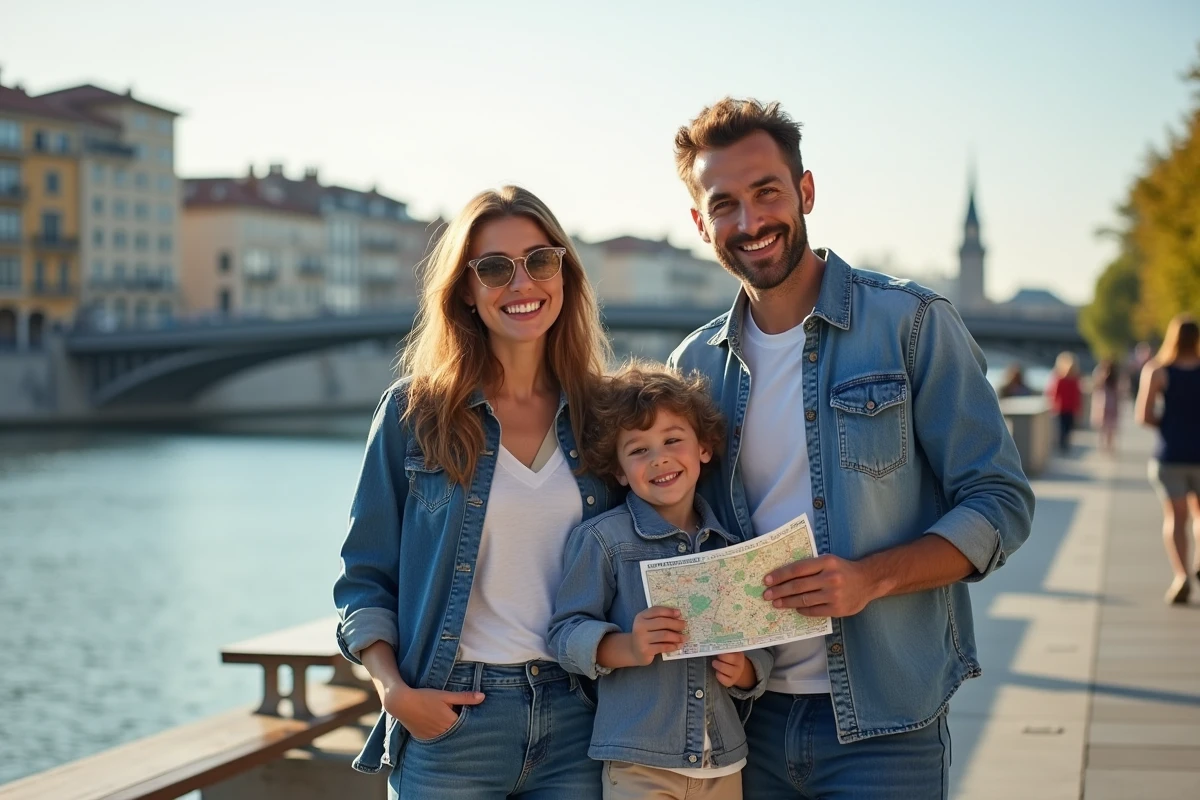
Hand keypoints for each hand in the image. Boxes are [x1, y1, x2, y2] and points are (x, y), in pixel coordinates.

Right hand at [381, 682, 484, 740]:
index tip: (475, 719)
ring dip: (450, 732)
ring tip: (450, 725)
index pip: (466, 726)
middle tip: (464, 722)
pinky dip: (439, 734)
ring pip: (446, 737)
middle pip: (457, 733)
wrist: (402, 703)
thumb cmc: (425, 697)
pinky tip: (438, 728)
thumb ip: (464, 698)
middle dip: (461, 728)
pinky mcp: (423, 738)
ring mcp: (432, 737)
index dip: (471, 722)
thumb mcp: (446, 695)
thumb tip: (483, 697)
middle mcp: (442, 733)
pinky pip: (436, 739)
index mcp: (450, 723)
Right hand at [628, 605, 687, 664]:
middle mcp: (640, 626)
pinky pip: (663, 647)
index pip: (657, 611)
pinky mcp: (646, 650)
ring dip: (677, 636)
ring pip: (664, 635)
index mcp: (641, 616)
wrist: (634, 651)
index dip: (669, 611)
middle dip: (676, 624)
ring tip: (684, 638)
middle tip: (684, 626)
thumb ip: (660, 618)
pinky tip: (678, 646)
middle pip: (662, 622)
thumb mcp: (649, 623)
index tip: (679, 613)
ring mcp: (642, 639)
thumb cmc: (646, 634)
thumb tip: (678, 615)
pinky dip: (673, 646)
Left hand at [711, 651, 755, 688]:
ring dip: (718, 666)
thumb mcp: (731, 652)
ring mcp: (736, 674)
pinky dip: (718, 675)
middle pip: (729, 661)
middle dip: (719, 660)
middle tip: (715, 659)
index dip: (723, 654)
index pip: (731, 654)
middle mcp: (739, 666)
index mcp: (739, 656)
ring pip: (725, 670)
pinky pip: (723, 680)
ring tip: (714, 663)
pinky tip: (717, 672)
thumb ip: (725, 648)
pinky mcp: (731, 682)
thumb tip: (714, 646)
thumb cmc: (731, 658)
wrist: (738, 669)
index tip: (718, 652)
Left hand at [762, 554, 878, 617]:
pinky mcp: (838, 609)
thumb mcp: (828, 561)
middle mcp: (830, 578)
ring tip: (776, 603)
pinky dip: (802, 609)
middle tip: (766, 595)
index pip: (797, 569)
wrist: (868, 581)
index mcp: (826, 562)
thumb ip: (810, 566)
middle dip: (779, 591)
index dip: (780, 575)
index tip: (767, 580)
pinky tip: (795, 608)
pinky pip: (814, 611)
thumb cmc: (842, 570)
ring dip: (787, 602)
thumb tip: (783, 575)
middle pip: (798, 586)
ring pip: (804, 599)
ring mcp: (834, 594)